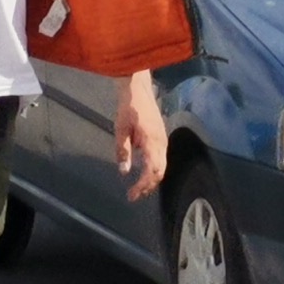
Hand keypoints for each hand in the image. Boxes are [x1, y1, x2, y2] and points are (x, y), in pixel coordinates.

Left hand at [116, 72, 168, 198]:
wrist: (138, 88)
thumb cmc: (128, 107)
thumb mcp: (121, 129)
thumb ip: (123, 151)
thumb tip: (124, 171)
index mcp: (152, 141)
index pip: (152, 171)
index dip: (143, 185)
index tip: (131, 195)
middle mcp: (161, 142)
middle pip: (160, 171)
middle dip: (148, 186)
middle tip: (133, 196)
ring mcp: (163, 139)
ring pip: (162, 166)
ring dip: (151, 179)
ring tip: (138, 188)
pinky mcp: (161, 136)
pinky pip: (161, 158)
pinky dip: (153, 170)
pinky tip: (143, 173)